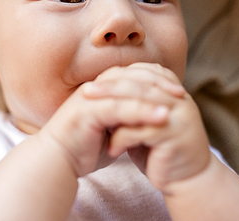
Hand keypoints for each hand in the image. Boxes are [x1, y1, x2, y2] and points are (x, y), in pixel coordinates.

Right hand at [39, 63, 185, 178]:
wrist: (57, 162)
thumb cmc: (82, 149)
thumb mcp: (111, 132)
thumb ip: (126, 122)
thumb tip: (146, 121)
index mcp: (101, 90)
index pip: (132, 77)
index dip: (155, 80)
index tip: (176, 89)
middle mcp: (96, 88)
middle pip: (133, 78)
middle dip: (159, 82)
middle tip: (181, 91)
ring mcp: (92, 97)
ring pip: (129, 90)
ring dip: (155, 95)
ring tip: (178, 100)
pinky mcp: (89, 110)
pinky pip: (122, 107)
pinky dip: (144, 111)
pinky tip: (163, 116)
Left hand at [83, 62, 210, 194]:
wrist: (187, 180)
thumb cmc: (160, 150)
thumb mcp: (145, 122)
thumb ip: (131, 104)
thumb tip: (102, 89)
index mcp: (173, 89)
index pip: (142, 73)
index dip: (117, 76)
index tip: (92, 81)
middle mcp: (181, 99)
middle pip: (140, 84)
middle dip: (110, 87)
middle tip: (86, 92)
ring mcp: (180, 116)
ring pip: (140, 104)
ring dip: (112, 109)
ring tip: (91, 115)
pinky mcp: (174, 136)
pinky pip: (141, 131)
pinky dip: (122, 139)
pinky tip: (111, 149)